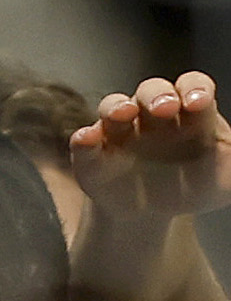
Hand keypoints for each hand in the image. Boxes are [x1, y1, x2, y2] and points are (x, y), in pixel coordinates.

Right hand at [70, 74, 230, 220]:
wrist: (152, 213)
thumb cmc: (195, 186)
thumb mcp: (227, 179)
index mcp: (189, 113)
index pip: (192, 86)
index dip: (194, 89)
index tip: (198, 102)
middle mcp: (153, 115)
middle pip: (153, 90)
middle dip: (158, 95)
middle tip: (165, 108)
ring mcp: (120, 132)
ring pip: (113, 105)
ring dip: (116, 105)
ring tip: (122, 114)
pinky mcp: (92, 155)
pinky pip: (83, 142)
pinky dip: (83, 139)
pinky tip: (87, 140)